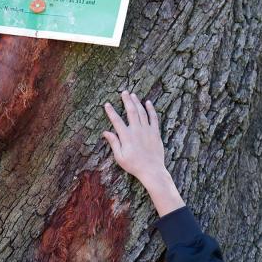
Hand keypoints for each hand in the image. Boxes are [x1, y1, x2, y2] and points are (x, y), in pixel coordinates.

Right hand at [103, 91, 184, 216]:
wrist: (151, 170)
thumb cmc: (133, 165)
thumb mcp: (119, 157)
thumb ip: (113, 143)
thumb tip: (106, 132)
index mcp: (126, 136)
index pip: (116, 120)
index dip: (111, 112)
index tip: (107, 104)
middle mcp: (137, 130)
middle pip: (131, 111)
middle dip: (126, 100)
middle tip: (123, 92)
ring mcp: (147, 130)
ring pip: (142, 112)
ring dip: (137, 102)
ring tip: (133, 95)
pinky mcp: (155, 132)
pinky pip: (154, 117)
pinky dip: (151, 109)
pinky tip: (148, 102)